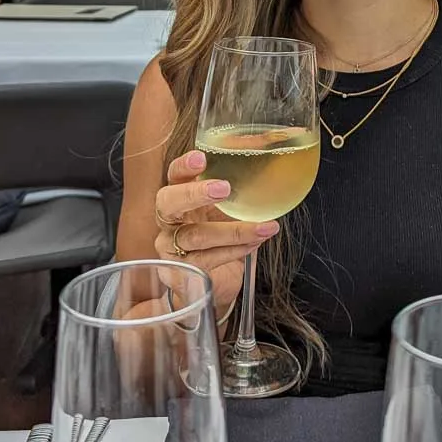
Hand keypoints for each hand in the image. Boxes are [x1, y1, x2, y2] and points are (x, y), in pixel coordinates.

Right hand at [153, 149, 278, 326]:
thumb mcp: (230, 211)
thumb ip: (243, 190)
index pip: (174, 176)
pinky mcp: (181, 273)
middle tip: (222, 188)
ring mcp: (171, 248)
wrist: (216, 283)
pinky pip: (207, 260)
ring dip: (233, 230)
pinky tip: (254, 242)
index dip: (184, 166)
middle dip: (194, 193)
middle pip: (168, 202)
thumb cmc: (221, 239)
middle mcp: (170, 221)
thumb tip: (272, 159)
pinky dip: (235, 250)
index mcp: (180, 198)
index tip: (201, 157)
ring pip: (196, 235)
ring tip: (263, 227)